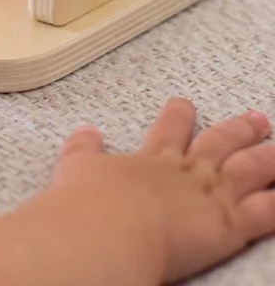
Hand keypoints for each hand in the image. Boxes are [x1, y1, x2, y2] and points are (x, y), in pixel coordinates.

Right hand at [51, 98, 274, 282]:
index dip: (180, 115)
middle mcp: (185, 172)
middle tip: (256, 120)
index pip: (170, 130)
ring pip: (250, 170)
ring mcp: (210, 195)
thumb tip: (86, 132)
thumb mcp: (75, 167)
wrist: (105, 229)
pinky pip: (266, 212)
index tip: (187, 103)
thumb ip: (83, 149)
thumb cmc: (87, 203)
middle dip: (238, 130)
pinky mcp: (228, 224)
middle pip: (219, 143)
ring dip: (269, 157)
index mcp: (151, 159)